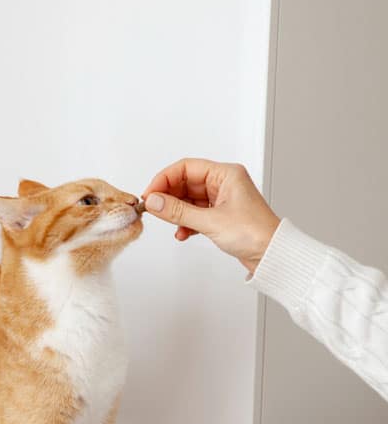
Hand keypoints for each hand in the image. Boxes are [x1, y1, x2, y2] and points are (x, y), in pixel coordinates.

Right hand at [142, 159, 279, 273]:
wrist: (272, 256)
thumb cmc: (256, 234)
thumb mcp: (211, 221)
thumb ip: (178, 211)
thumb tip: (155, 201)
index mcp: (226, 174)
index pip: (186, 167)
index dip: (165, 179)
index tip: (150, 194)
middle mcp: (224, 184)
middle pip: (185, 182)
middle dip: (168, 196)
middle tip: (153, 208)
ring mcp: (222, 200)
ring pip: (189, 200)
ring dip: (176, 212)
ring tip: (167, 222)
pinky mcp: (221, 216)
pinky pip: (195, 214)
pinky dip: (186, 222)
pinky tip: (182, 233)